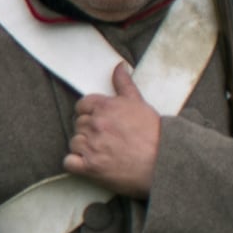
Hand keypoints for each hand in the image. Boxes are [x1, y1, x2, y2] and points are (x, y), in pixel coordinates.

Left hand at [63, 65, 162, 199]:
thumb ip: (124, 83)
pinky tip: (91, 163)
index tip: (101, 121)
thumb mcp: (139, 102)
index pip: (81, 105)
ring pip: (74, 142)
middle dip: (89, 131)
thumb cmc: (153, 132)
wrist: (164, 160)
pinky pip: (69, 162)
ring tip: (105, 151)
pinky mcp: (90, 166)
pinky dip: (76, 164)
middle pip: (78, 124)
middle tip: (108, 138)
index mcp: (105, 106)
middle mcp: (95, 124)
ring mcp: (91, 145)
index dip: (89, 113)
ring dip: (84, 147)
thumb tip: (119, 66)